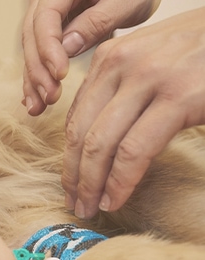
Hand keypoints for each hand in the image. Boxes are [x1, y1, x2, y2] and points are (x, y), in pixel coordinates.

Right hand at [22, 0, 165, 115]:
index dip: (48, 47)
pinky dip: (37, 75)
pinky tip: (35, 98)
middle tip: (50, 97)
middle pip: (32, 34)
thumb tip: (67, 48)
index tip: (59, 74)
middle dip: (38, 69)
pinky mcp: (47, 24)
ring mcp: (43, 7)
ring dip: (33, 78)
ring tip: (38, 106)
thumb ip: (99, 20)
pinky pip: (37, 51)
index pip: (46, 15)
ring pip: (30, 46)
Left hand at [62, 7, 204, 218]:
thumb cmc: (203, 51)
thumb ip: (123, 90)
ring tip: (90, 209)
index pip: (76, 116)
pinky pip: (133, 151)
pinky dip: (120, 182)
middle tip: (74, 203)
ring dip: (90, 184)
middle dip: (73, 174)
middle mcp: (121, 64)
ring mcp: (148, 79)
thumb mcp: (153, 61)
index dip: (69, 155)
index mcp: (110, 56)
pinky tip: (115, 200)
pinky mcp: (177, 99)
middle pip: (81, 132)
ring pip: (100, 144)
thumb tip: (98, 134)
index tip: (71, 182)